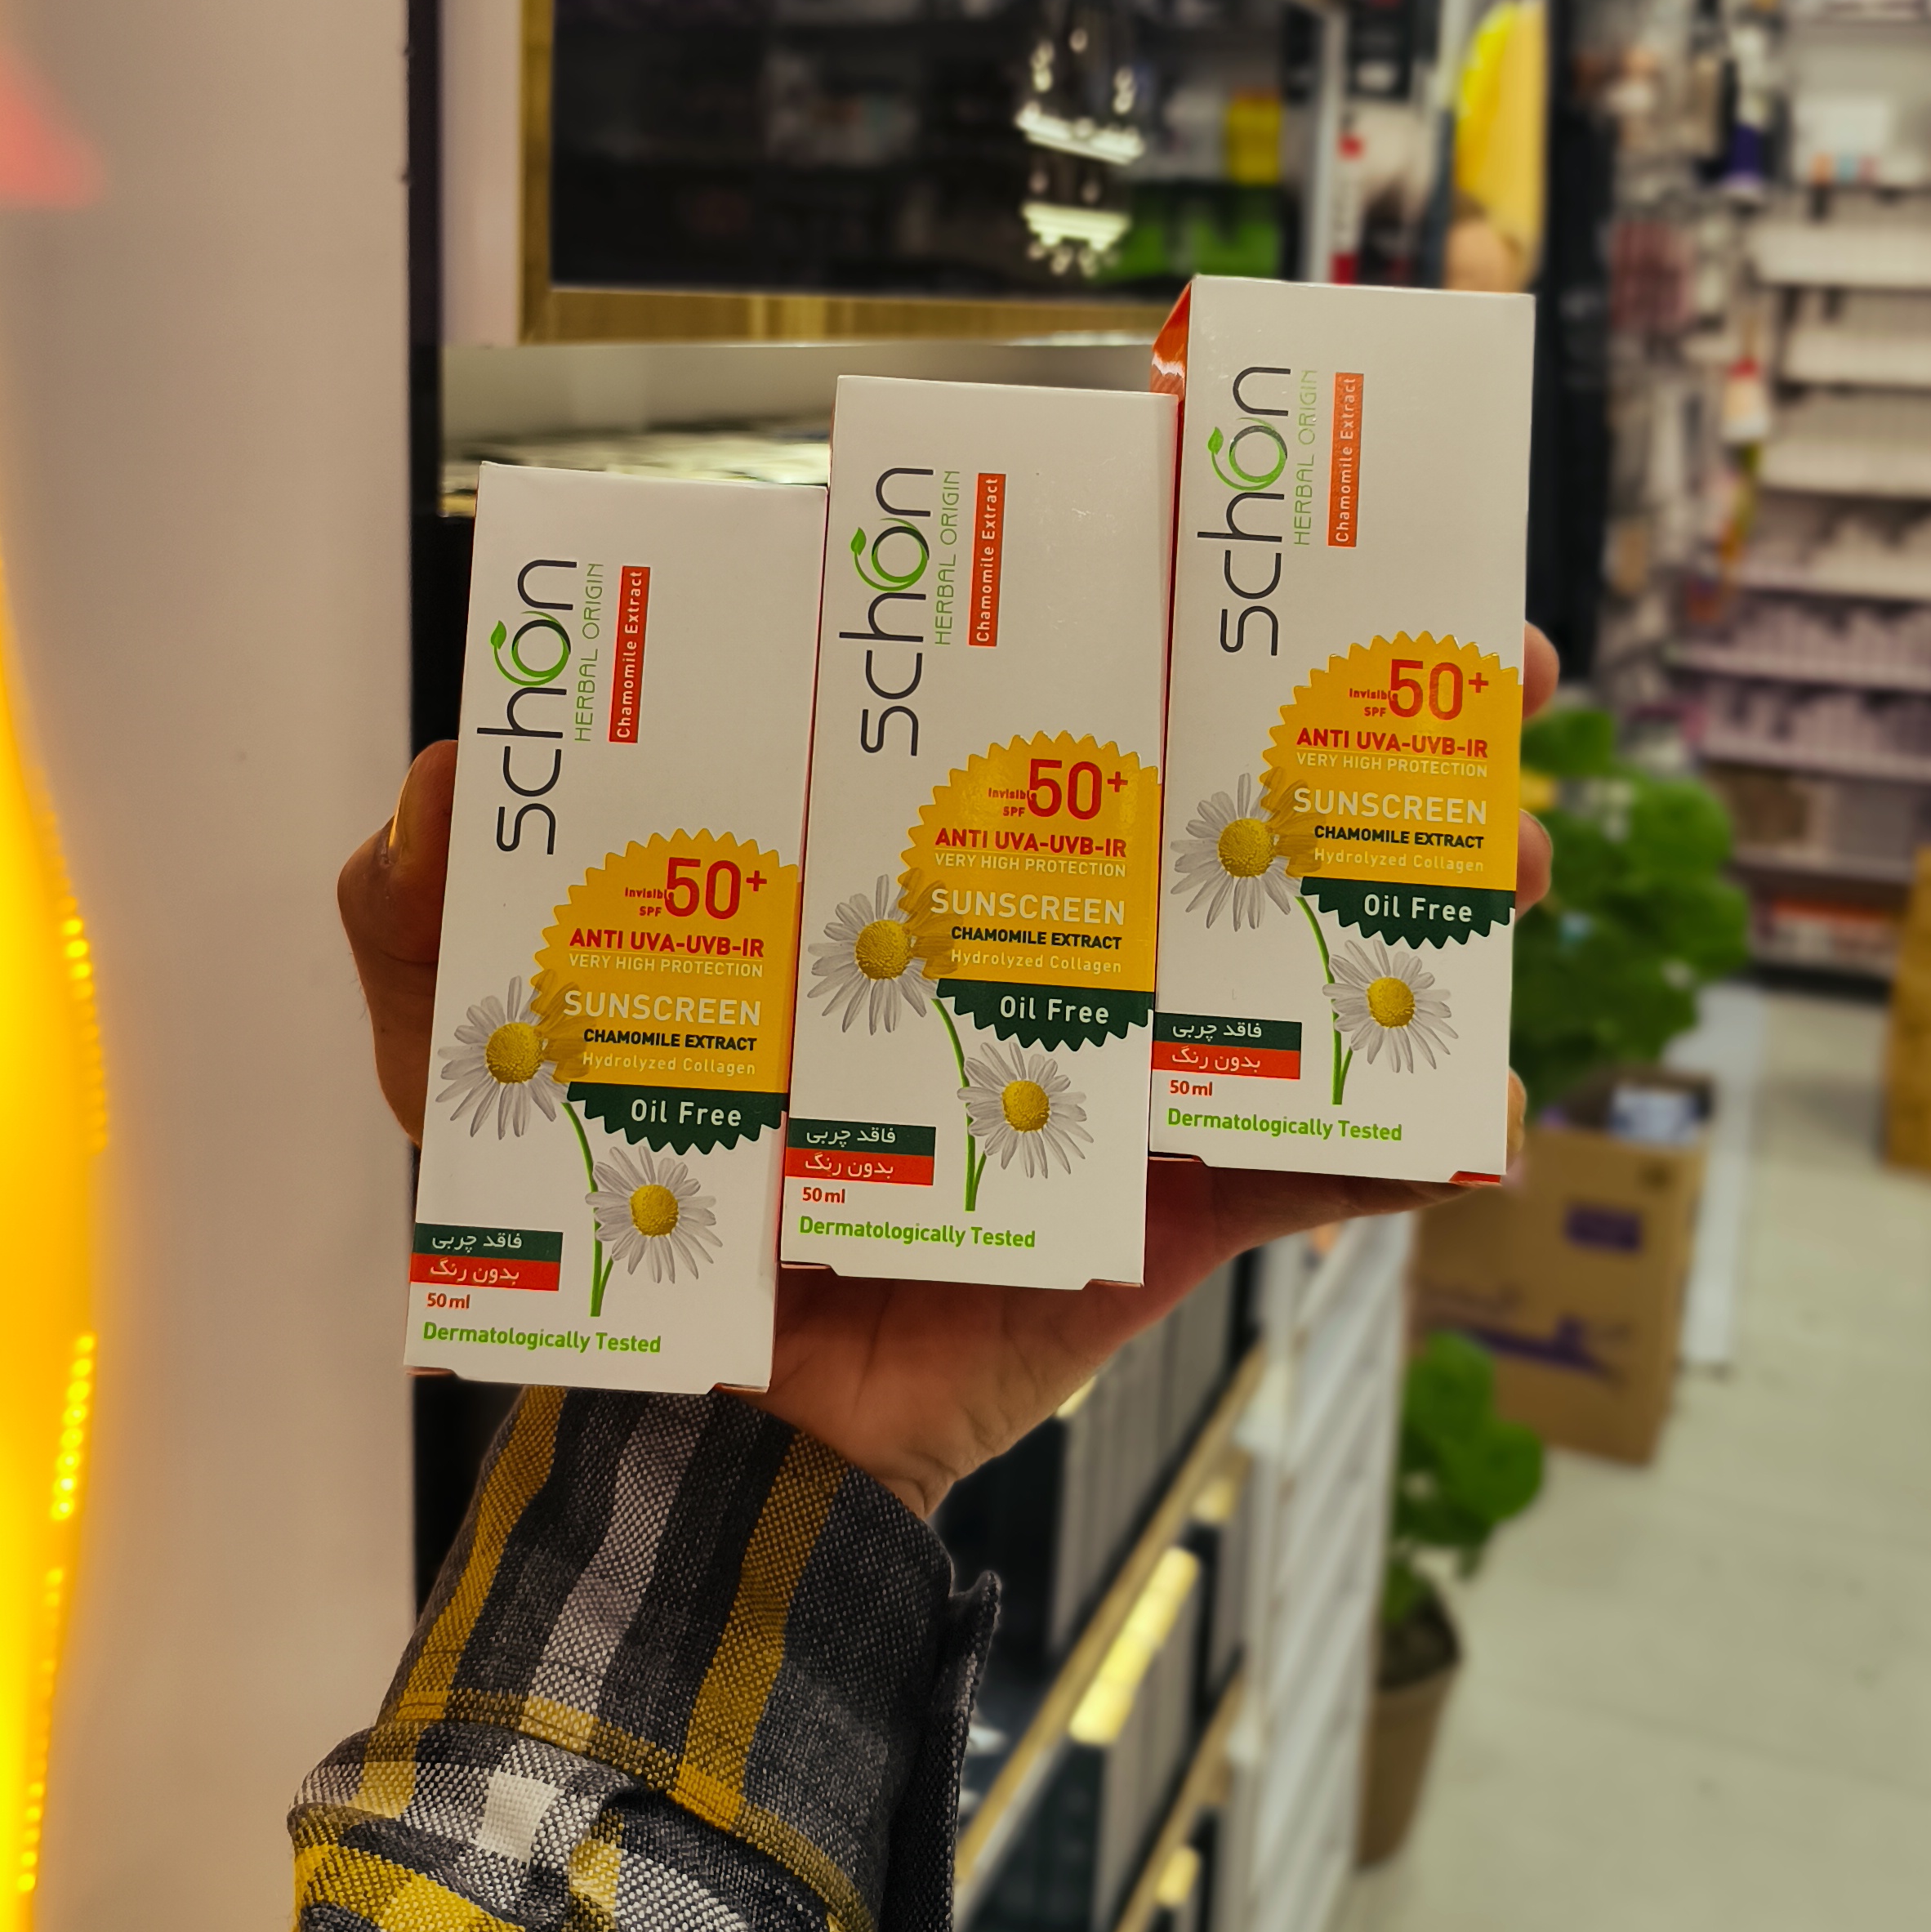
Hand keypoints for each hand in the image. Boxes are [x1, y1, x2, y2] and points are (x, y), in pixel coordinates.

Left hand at [338, 624, 1559, 1518]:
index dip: (1143, 577)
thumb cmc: (600, 1216)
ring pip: (1309, 947)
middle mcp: (1032, 929)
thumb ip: (417, 908)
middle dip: (1367, 713)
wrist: (699, 1451)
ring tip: (1513, 853)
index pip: (1032, 684)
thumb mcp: (470, 1047)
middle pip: (1220, 783)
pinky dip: (1410, 1154)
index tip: (1240, 480)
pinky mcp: (1170, 1209)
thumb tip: (436, 769)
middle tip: (1478, 659)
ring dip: (1436, 892)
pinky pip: (1315, 1177)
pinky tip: (1490, 1124)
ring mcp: (1122, 1060)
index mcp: (901, 854)